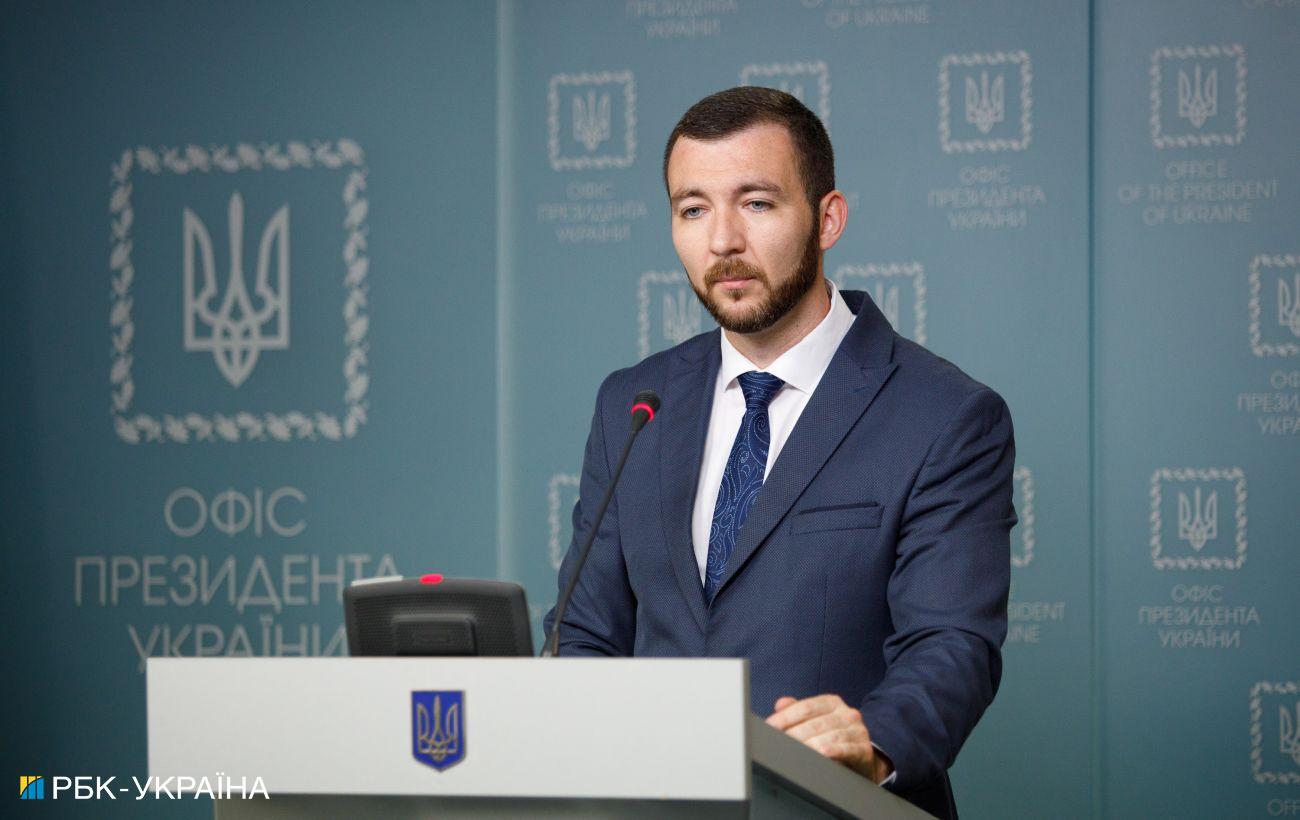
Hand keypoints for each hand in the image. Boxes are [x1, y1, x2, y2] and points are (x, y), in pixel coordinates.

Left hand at [765, 694, 893, 783]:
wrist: (864, 757)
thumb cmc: (835, 737)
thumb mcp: (817, 720)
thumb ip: (798, 711)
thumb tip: (780, 704)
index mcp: (832, 703)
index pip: (806, 707)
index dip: (786, 717)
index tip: (770, 727)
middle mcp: (846, 713)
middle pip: (815, 723)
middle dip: (794, 734)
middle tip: (778, 743)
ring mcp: (857, 731)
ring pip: (829, 736)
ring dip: (810, 744)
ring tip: (795, 751)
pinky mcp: (864, 749)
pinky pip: (848, 749)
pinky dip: (834, 751)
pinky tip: (823, 754)